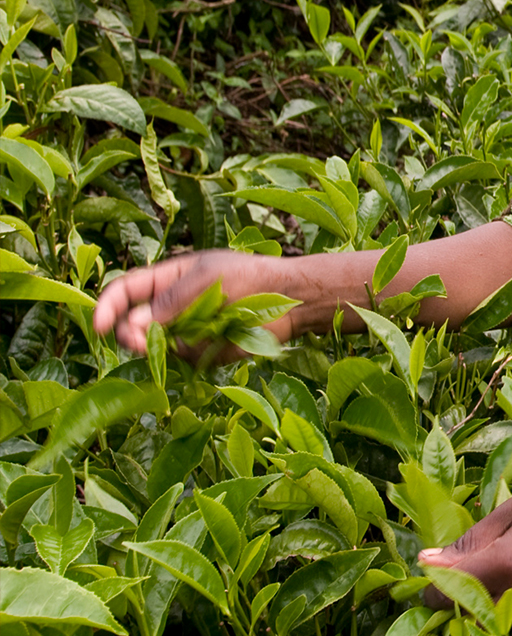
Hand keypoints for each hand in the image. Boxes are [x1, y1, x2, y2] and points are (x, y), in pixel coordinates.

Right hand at [93, 250, 300, 355]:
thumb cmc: (250, 276)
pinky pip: (181, 359)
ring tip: (180, 340)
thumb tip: (133, 322)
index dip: (107, 306)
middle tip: (138, 341)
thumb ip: (172, 300)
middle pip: (130, 324)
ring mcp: (182, 330)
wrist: (288, 299)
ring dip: (158, 347)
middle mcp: (169, 307)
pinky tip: (208, 343)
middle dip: (129, 334)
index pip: (125, 291)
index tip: (98, 326)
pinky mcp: (199, 351)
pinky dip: (187, 355)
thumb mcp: (208, 277)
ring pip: (153, 345)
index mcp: (167, 279)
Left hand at [420, 467, 511, 623]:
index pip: (447, 593)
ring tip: (481, 578)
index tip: (431, 569)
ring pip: (490, 627)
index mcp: (507, 564)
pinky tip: (509, 583)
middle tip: (451, 575)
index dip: (431, 586)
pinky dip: (503, 611)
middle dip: (452, 601)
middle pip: (465, 618)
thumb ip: (470, 542)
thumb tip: (427, 561)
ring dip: (477, 609)